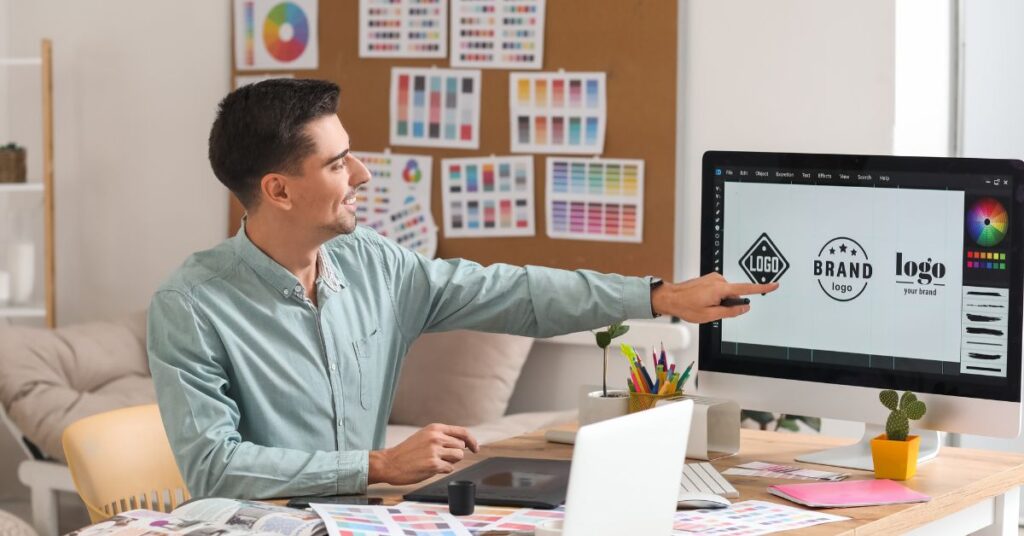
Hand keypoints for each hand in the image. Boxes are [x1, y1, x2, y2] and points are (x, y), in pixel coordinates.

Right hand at [368, 423, 479, 484]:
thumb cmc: (406, 451)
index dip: (472, 441)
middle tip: (441, 457)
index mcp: (435, 428)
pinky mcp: (434, 465)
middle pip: (461, 447)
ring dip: (450, 462)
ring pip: (458, 457)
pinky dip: (443, 470)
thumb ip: (441, 436)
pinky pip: (450, 469)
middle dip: (455, 454)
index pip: (462, 432)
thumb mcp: (424, 436)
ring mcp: (435, 451)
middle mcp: (436, 437)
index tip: (475, 448)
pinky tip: (430, 468)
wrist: (389, 463)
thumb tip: (462, 443)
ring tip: (435, 462)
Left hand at [651, 273, 778, 322]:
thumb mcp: (710, 315)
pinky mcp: (710, 278)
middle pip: (735, 295)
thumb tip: (745, 308)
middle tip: (711, 310)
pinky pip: (720, 290)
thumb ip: (730, 312)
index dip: (762, 288)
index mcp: (720, 288)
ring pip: (727, 293)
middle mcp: (719, 280)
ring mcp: (714, 278)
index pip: (746, 289)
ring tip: (704, 305)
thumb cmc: (686, 306)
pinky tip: (704, 300)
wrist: (671, 297)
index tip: (774, 284)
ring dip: (720, 301)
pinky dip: (716, 296)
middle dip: (729, 304)